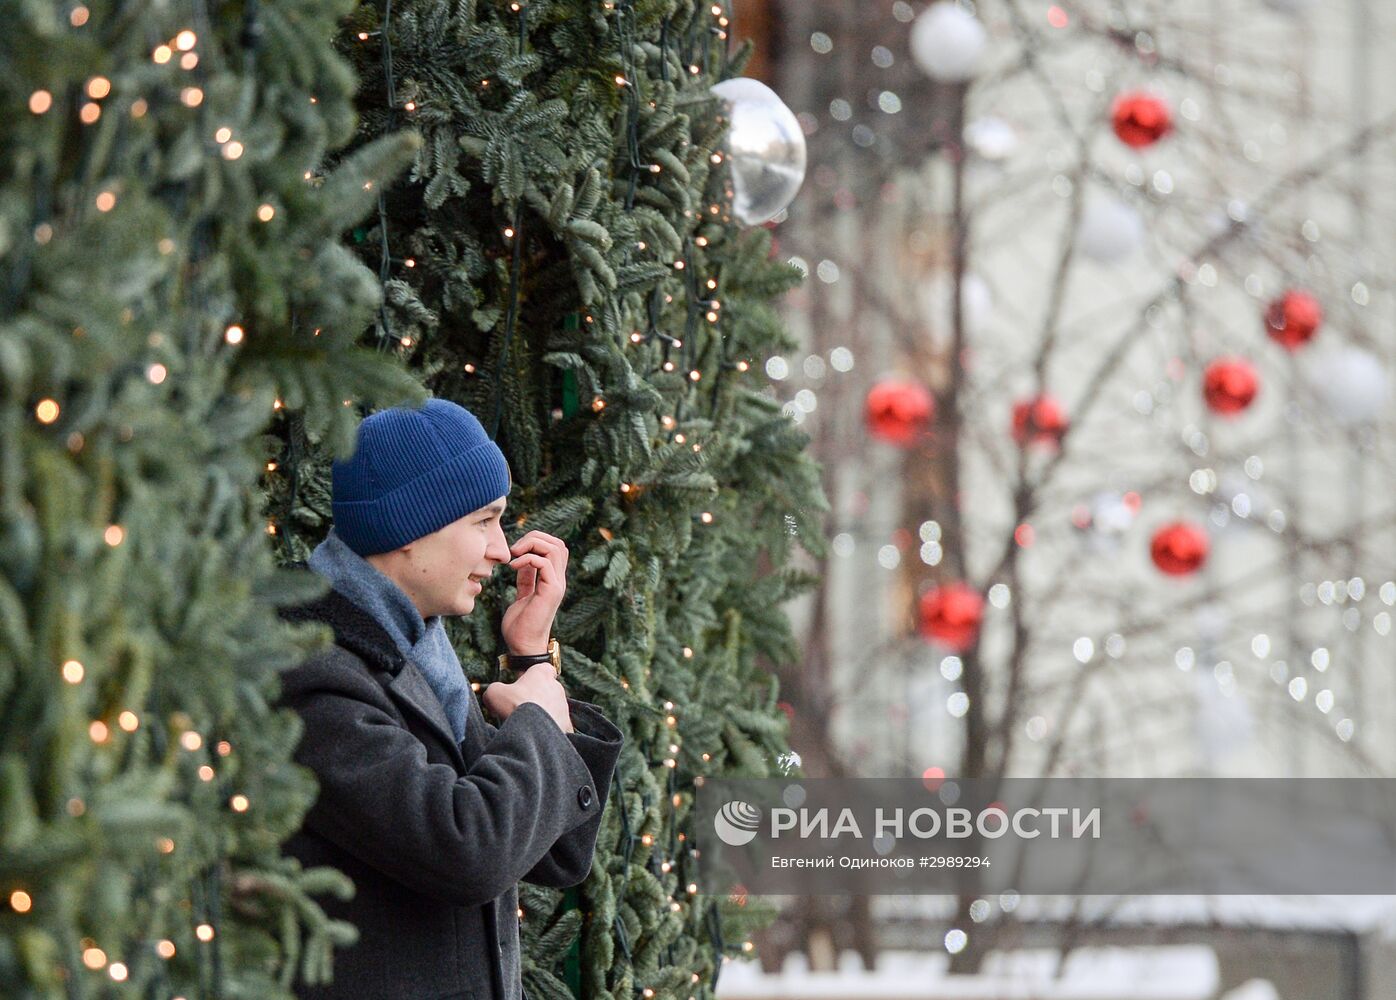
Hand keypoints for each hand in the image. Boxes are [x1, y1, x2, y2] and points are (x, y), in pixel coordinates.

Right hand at [481, 664, 572, 733]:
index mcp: (542, 674)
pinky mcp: (566, 724)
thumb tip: (495, 695)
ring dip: (543, 714)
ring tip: (527, 725)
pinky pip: (557, 725)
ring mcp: (563, 706)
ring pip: (552, 708)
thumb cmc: (516, 707)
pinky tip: (537, 736)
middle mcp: (557, 687)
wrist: (534, 734)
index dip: (534, 675)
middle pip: (546, 690)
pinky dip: (549, 729)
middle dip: (536, 698)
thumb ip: (495, 689)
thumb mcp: (494, 694)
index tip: (524, 685)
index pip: (543, 668)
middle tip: (520, 709)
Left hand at [500, 530, 568, 655]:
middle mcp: (558, 580)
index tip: (516, 551)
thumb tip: (521, 561)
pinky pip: (544, 563)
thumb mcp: (522, 594)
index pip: (556, 548)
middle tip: (514, 549)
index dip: (536, 541)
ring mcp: (557, 585)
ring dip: (532, 545)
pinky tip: (513, 567)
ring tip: (515, 554)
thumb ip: (526, 578)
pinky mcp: (551, 591)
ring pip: (555, 548)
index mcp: (553, 580)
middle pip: (558, 544)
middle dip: (535, 538)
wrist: (522, 646)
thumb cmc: (520, 626)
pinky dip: (527, 559)